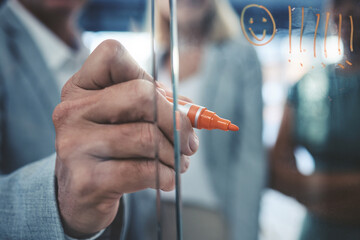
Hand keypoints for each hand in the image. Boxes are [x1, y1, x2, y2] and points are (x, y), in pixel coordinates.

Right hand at [53, 40, 198, 236]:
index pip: (112, 55)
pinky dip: (167, 175)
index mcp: (80, 88)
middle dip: (177, 121)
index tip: (164, 101)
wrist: (81, 194)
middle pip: (141, 95)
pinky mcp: (87, 180)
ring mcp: (74, 146)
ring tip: (179, 162)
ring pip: (147, 137)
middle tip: (190, 142)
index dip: (148, 75)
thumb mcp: (125, 119)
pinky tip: (166, 178)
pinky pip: (145, 170)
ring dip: (175, 154)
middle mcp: (71, 112)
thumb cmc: (111, 149)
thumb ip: (157, 105)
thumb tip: (191, 112)